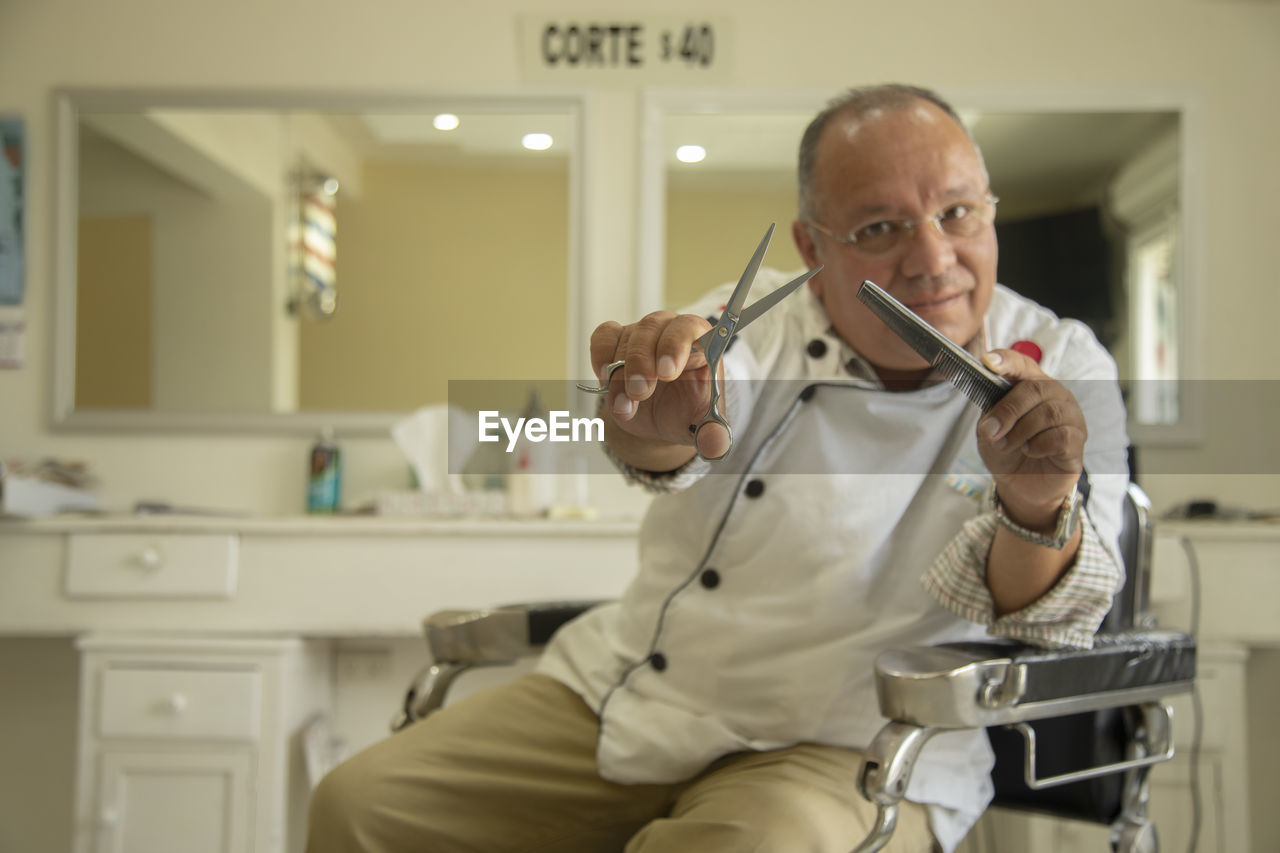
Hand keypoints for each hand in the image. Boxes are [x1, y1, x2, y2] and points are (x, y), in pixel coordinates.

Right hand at [588, 311, 729, 462]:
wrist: (662, 418)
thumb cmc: (687, 412)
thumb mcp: (703, 426)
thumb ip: (713, 435)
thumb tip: (715, 446)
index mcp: (702, 343)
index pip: (691, 327)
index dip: (677, 345)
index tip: (666, 372)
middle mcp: (671, 332)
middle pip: (653, 328)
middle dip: (642, 362)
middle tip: (640, 392)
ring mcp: (643, 334)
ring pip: (627, 338)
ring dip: (621, 373)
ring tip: (626, 405)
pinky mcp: (618, 341)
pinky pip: (604, 336)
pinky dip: (601, 356)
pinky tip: (604, 380)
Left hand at [976, 347, 1086, 529]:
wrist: (1020, 484)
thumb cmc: (1007, 451)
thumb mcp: (988, 430)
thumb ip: (989, 416)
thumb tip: (992, 420)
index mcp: (1031, 385)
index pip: (1022, 364)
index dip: (1006, 361)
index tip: (987, 362)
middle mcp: (1056, 395)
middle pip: (1035, 388)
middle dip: (1007, 410)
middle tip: (991, 431)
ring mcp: (1070, 417)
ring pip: (1048, 412)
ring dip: (1020, 432)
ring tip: (1006, 446)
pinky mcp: (1077, 442)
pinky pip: (1060, 436)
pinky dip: (1038, 446)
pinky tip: (1030, 452)